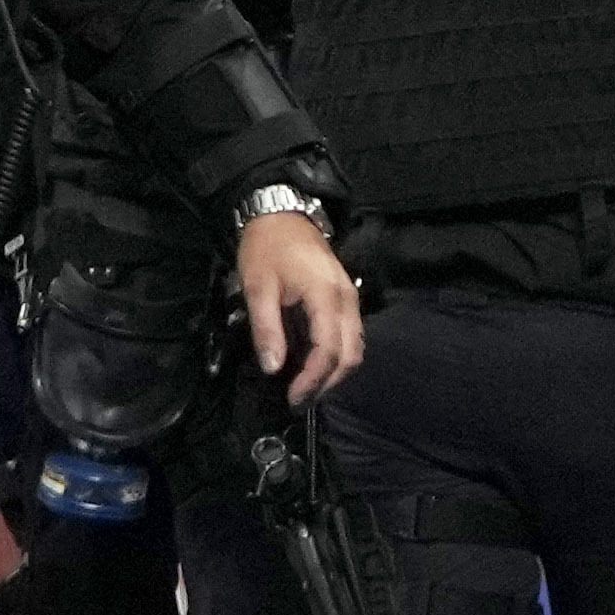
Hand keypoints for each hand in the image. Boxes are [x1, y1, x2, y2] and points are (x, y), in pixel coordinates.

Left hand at [237, 209, 363, 397]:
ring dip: (334, 373)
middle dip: (327, 383)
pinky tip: (313, 366)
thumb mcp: (258, 287)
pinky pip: (351, 336)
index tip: (291, 398)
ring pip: (356, 347)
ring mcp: (350, 298)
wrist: (283, 214)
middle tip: (299, 401)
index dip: (313, 380)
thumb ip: (267, 329)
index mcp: (325, 296)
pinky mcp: (346, 298)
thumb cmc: (267, 249)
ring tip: (306, 388)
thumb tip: (273, 368)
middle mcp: (347, 300)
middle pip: (351, 354)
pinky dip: (337, 357)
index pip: (329, 350)